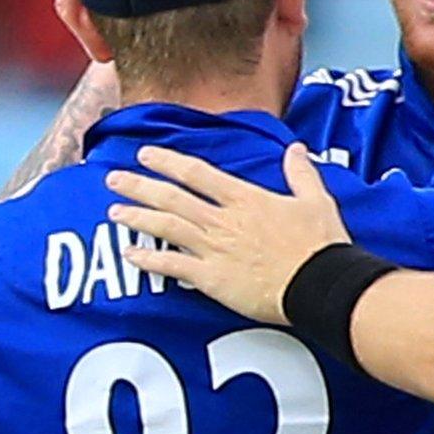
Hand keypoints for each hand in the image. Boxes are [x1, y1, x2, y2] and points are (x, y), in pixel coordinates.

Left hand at [107, 144, 348, 325]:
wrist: (320, 283)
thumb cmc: (320, 243)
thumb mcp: (315, 200)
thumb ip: (301, 173)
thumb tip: (297, 150)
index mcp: (244, 198)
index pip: (197, 173)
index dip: (167, 162)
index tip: (145, 154)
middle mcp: (223, 220)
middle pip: (171, 198)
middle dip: (139, 186)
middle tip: (113, 179)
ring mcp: (215, 249)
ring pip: (166, 227)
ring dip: (137, 218)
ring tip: (113, 212)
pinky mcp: (213, 279)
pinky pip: (173, 267)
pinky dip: (149, 260)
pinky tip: (129, 255)